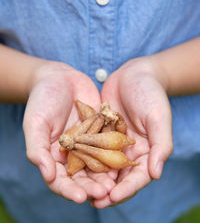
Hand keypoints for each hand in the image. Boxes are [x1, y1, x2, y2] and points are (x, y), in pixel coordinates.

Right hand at [23, 62, 114, 202]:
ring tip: (115, 182)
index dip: (69, 190)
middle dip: (92, 186)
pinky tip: (123, 159)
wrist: (60, 77)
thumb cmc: (43, 99)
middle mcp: (72, 153)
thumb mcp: (36, 123)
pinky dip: (115, 153)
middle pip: (82, 176)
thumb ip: (38, 149)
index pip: (60, 180)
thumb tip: (48, 176)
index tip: (80, 197)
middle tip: (105, 192)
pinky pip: (108, 144)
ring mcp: (88, 143)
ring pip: (98, 163)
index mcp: (53, 155)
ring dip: (106, 174)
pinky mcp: (101, 131)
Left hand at [92, 58, 172, 207]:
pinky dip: (85, 157)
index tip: (112, 198)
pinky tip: (73, 165)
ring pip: (103, 165)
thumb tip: (156, 174)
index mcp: (146, 150)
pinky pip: (92, 147)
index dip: (127, 189)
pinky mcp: (101, 131)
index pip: (138, 176)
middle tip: (94, 201)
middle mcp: (130, 150)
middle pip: (119, 176)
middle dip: (107, 190)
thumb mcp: (158, 117)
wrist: (134, 73)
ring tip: (81, 190)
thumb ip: (160, 145)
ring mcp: (114, 141)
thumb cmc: (151, 93)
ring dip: (94, 178)